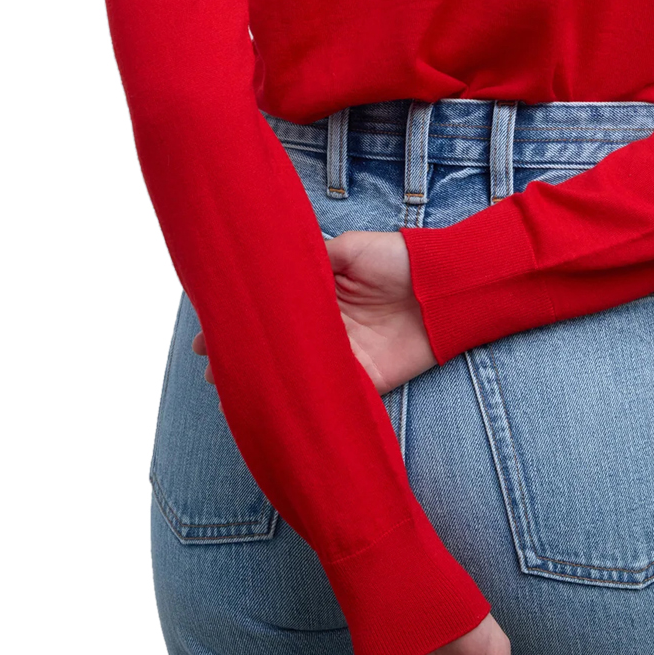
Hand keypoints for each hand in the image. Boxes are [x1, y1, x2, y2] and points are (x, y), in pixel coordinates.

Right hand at [190, 228, 436, 393]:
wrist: (444, 287)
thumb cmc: (398, 259)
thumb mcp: (348, 248)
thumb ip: (311, 259)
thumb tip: (273, 266)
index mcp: (321, 293)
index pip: (273, 309)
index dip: (242, 319)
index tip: (209, 331)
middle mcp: (327, 326)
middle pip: (278, 345)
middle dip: (245, 355)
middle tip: (212, 367)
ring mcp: (344, 354)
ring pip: (295, 372)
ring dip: (265, 381)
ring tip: (228, 390)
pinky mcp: (364, 379)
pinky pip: (329, 392)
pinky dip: (301, 400)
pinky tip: (273, 406)